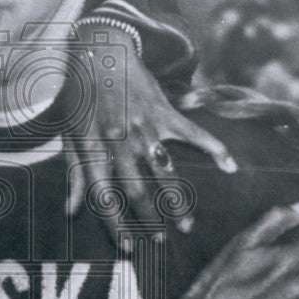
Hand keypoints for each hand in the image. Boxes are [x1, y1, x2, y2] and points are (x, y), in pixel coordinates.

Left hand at [63, 30, 234, 238]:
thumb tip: (71, 211)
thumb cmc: (80, 95)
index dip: (115, 226)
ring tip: (187, 226)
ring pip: (167, 173)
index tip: (127, 249)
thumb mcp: (69, 133)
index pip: (104, 198)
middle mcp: (120, 143)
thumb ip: (73, 173)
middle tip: (160, 240)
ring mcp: (145, 128)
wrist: (101, 50)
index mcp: (94, 149)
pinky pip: (193, 134)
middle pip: (139, 191)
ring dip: (179, 202)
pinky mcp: (165, 112)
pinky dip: (215, 149)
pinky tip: (230, 166)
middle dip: (150, 220)